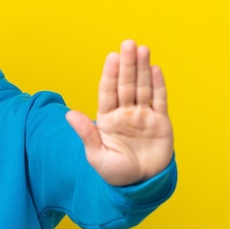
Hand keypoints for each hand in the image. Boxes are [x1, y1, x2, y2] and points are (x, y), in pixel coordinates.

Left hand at [65, 39, 173, 185]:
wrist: (140, 184)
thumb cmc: (115, 172)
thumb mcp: (96, 155)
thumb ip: (86, 133)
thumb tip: (69, 114)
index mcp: (107, 119)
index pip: (108, 92)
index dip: (110, 74)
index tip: (111, 57)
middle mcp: (125, 113)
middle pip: (126, 84)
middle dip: (127, 64)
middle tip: (128, 43)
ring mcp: (143, 116)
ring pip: (143, 88)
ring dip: (143, 69)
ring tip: (142, 49)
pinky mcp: (160, 123)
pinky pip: (159, 100)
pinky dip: (158, 85)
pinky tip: (155, 69)